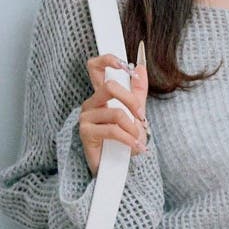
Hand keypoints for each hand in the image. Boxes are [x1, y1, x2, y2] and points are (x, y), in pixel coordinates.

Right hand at [78, 43, 149, 176]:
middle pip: (110, 87)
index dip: (108, 60)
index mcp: (100, 95)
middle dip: (132, 102)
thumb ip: (137, 91)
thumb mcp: (134, 114)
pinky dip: (129, 140)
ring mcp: (86, 117)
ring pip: (116, 113)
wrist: (115, 167)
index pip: (95, 66)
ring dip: (133, 129)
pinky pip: (113, 130)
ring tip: (138, 140)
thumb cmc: (122, 141)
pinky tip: (136, 147)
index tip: (125, 66)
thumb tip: (141, 68)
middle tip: (142, 117)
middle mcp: (91, 103)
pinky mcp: (86, 133)